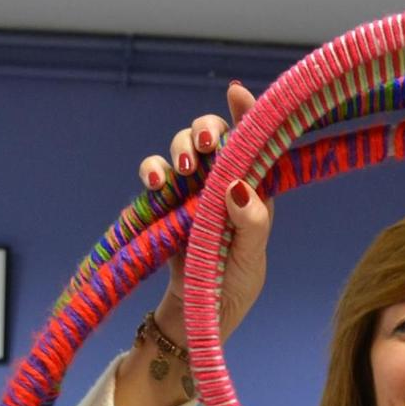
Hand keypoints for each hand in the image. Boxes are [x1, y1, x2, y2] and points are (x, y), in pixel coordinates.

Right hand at [141, 82, 272, 346]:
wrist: (195, 312)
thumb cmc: (234, 282)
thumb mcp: (250, 257)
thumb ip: (250, 223)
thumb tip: (237, 186)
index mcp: (253, 186)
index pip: (253, 141)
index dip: (246, 112)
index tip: (235, 93)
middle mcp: (221, 179)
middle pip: (213, 134)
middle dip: (205, 128)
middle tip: (204, 144)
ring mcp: (190, 189)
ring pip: (181, 148)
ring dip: (179, 149)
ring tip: (180, 172)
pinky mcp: (162, 202)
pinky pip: (154, 174)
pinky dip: (151, 170)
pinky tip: (154, 183)